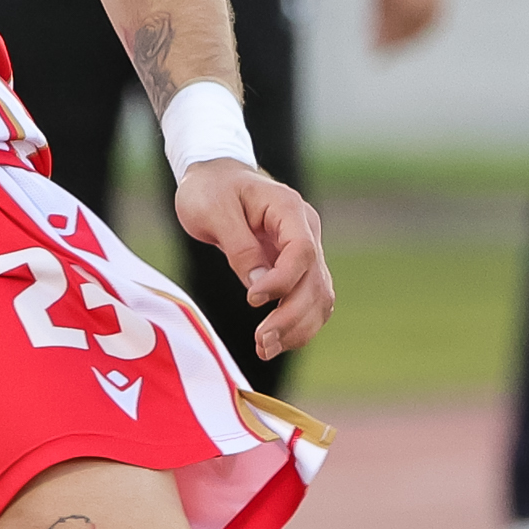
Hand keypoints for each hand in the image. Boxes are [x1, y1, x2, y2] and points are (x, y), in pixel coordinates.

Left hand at [171, 158, 334, 360]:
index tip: (252, 300)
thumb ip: (238, 246)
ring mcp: (306, 250)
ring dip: (298, 328)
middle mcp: (306, 230)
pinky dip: (297, 324)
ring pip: (319, 297)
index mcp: (289, 209)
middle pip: (315, 281)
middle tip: (261, 343)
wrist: (214, 179)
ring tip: (266, 350)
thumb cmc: (209, 190)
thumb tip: (258, 285)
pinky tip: (275, 343)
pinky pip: (309, 300)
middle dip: (291, 316)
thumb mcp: (213, 210)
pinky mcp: (297, 268)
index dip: (283, 281)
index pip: (302, 251)